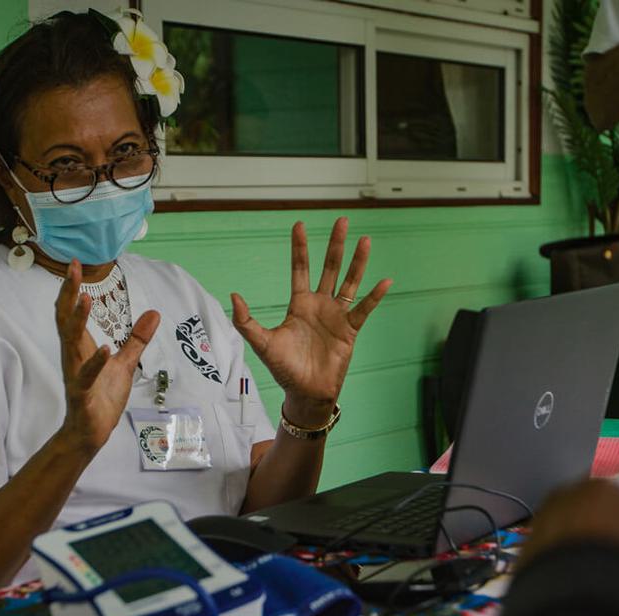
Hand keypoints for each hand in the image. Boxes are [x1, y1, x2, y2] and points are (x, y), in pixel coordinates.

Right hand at [56, 259, 159, 453]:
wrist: (91, 431)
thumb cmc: (102, 395)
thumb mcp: (126, 363)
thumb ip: (137, 339)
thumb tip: (154, 313)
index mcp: (81, 346)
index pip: (72, 312)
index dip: (72, 288)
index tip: (75, 264)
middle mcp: (73, 355)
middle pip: (66, 319)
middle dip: (69, 294)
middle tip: (72, 269)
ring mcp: (75, 373)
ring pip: (71, 343)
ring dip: (77, 321)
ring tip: (85, 299)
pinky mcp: (83, 393)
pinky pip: (86, 376)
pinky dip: (95, 363)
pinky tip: (105, 350)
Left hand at [231, 218, 392, 426]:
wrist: (306, 392)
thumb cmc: (284, 369)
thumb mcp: (262, 343)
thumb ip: (246, 321)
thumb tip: (233, 296)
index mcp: (299, 304)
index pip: (300, 269)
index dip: (300, 247)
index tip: (299, 224)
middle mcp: (320, 305)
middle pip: (329, 268)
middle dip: (335, 244)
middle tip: (342, 220)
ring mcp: (337, 316)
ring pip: (350, 282)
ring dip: (358, 262)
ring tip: (365, 240)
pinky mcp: (350, 330)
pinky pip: (364, 309)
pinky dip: (374, 296)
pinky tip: (385, 281)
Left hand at [519, 479, 618, 598]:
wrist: (582, 604)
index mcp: (608, 488)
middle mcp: (569, 494)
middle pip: (589, 512)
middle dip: (600, 534)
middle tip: (613, 569)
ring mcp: (541, 518)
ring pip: (564, 530)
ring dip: (575, 548)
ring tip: (592, 580)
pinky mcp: (522, 545)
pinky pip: (542, 552)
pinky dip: (554, 565)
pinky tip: (569, 586)